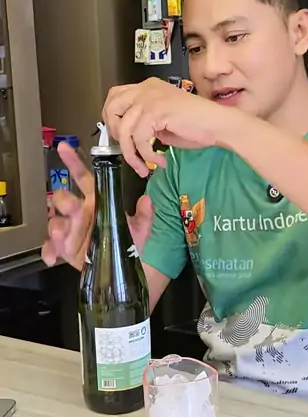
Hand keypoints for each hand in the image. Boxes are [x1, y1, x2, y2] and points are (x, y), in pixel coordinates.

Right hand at [41, 142, 153, 270]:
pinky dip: (49, 251)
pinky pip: (51, 246)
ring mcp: (70, 229)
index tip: (64, 148)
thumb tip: (148, 200)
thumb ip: (145, 215)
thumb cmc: (129, 243)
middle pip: (64, 198)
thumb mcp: (141, 229)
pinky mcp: (64, 247)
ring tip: (64, 234)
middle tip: (72, 207)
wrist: (124, 268)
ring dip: (58, 226)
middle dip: (64, 200)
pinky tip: (54, 257)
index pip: (83, 177)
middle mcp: (81, 213)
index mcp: (97, 201)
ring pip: (55, 221)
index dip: (73, 161)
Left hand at [103, 78, 237, 176]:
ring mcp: (150, 98)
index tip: (119, 137)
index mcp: (148, 88)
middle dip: (115, 134)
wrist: (218, 124)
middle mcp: (146, 89)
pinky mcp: (156, 111)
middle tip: (127, 151)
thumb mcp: (163, 122)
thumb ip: (145, 124)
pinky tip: (159, 160)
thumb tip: (129, 138)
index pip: (115, 96)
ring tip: (144, 165)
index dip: (111, 118)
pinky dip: (147, 155)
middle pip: (112, 107)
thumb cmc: (198, 125)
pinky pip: (140, 138)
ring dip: (132, 154)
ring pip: (124, 129)